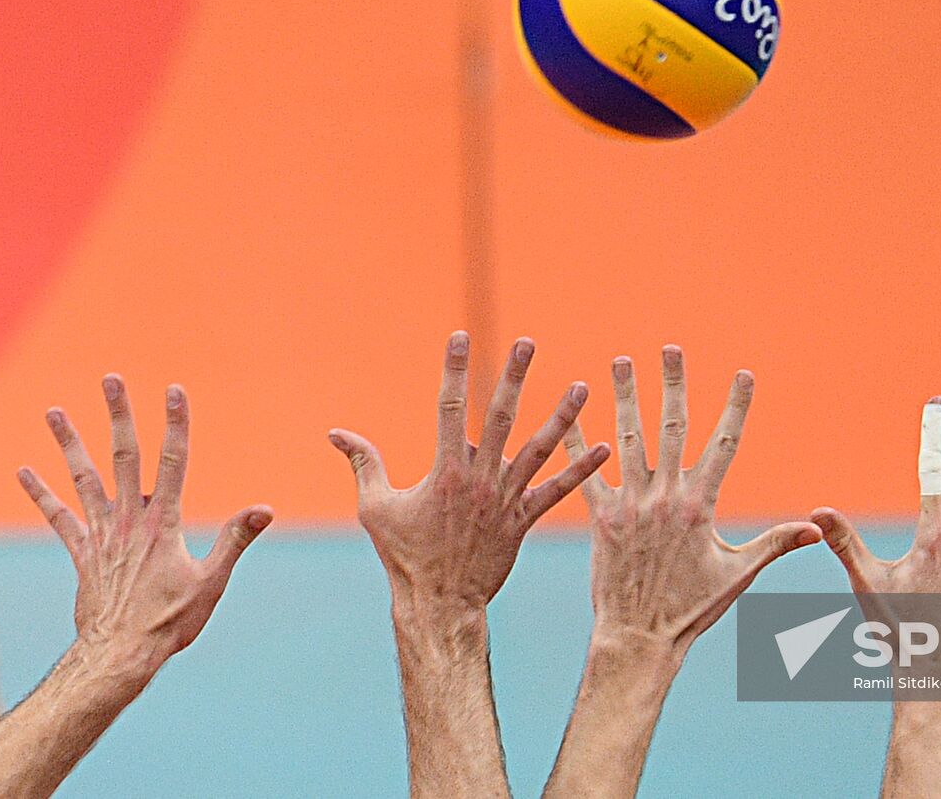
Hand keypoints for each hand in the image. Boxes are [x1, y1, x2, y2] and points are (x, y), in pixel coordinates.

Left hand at [17, 376, 272, 678]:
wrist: (120, 656)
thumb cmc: (170, 622)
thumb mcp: (212, 581)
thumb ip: (236, 539)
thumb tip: (265, 508)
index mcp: (164, 523)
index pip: (173, 461)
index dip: (176, 424)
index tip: (175, 390)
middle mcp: (129, 520)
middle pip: (123, 456)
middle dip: (119, 415)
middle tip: (111, 379)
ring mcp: (101, 535)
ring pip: (83, 478)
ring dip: (69, 443)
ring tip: (54, 411)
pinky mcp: (82, 554)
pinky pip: (59, 517)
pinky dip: (41, 493)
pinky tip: (24, 470)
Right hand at [330, 332, 609, 608]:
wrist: (439, 604)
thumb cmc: (404, 557)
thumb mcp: (376, 508)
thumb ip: (363, 464)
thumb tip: (336, 432)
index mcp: (445, 470)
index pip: (450, 408)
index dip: (454, 370)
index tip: (459, 337)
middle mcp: (479, 478)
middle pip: (500, 417)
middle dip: (514, 377)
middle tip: (527, 343)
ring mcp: (505, 499)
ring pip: (539, 449)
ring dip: (562, 417)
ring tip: (583, 387)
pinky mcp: (524, 520)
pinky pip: (557, 491)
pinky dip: (581, 470)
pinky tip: (604, 446)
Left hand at [563, 346, 820, 658]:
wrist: (639, 637)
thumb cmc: (692, 609)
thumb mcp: (738, 573)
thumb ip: (776, 543)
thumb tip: (818, 528)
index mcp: (701, 504)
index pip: (725, 443)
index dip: (736, 407)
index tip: (745, 374)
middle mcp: (666, 496)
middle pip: (672, 426)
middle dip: (673, 384)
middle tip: (670, 347)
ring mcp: (631, 504)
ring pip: (629, 438)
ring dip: (625, 397)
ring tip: (622, 361)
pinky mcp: (601, 518)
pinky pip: (588, 473)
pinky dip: (581, 442)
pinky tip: (572, 410)